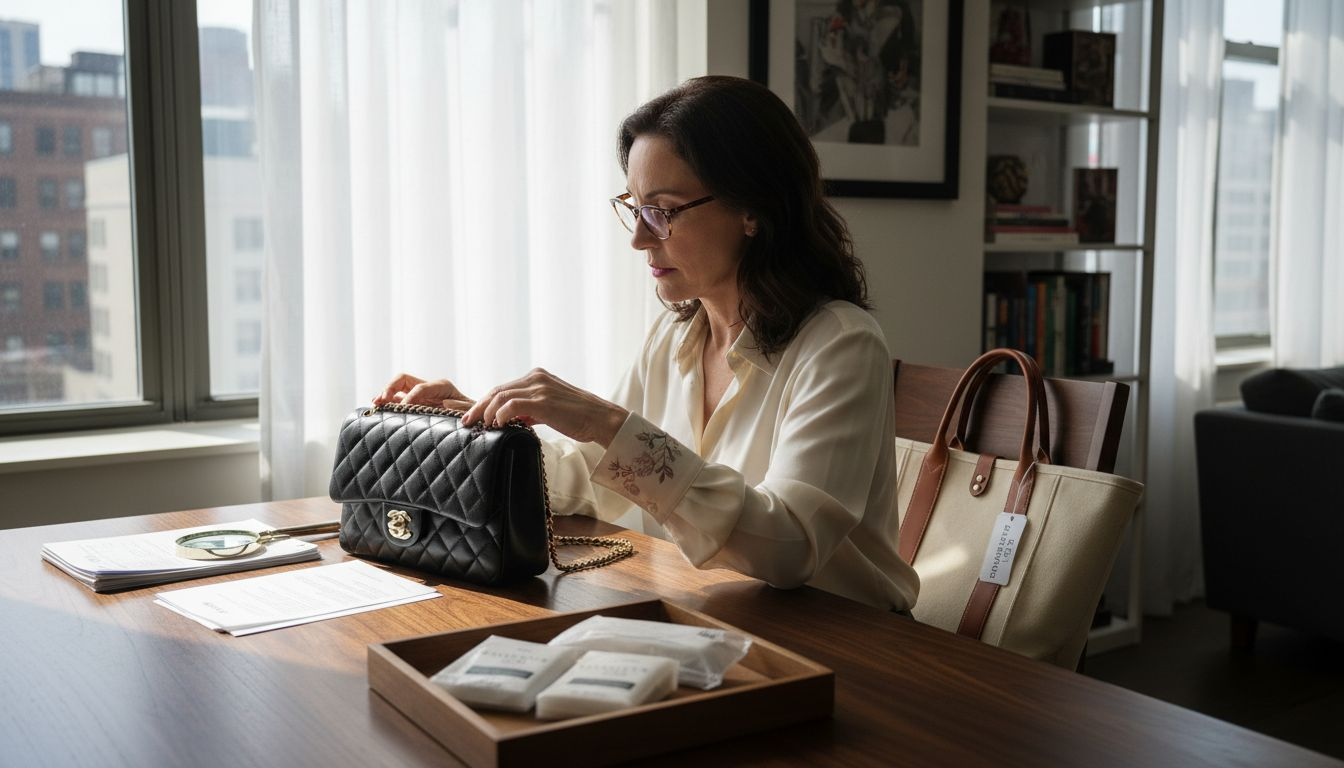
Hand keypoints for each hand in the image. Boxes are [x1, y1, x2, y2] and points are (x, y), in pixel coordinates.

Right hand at [373, 373, 473, 410]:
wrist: (472, 419)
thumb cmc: (471, 414)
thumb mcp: (469, 410)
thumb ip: (459, 406)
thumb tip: (444, 403)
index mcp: (442, 386)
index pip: (420, 387)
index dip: (410, 398)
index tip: (403, 409)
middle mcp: (428, 387)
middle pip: (403, 379)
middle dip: (391, 387)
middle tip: (382, 399)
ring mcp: (420, 394)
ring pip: (397, 388)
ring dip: (385, 393)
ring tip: (376, 403)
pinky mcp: (415, 403)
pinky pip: (397, 399)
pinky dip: (387, 401)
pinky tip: (379, 406)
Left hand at [462, 368, 627, 446]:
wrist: (601, 419)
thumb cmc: (578, 417)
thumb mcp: (550, 409)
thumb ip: (531, 410)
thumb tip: (512, 419)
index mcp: (537, 377)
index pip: (503, 388)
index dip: (485, 402)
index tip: (474, 416)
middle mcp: (536, 378)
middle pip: (497, 390)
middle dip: (479, 407)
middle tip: (467, 422)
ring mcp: (540, 388)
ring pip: (501, 396)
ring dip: (487, 412)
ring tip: (484, 426)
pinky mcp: (544, 401)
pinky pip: (512, 405)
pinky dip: (501, 415)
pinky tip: (498, 425)